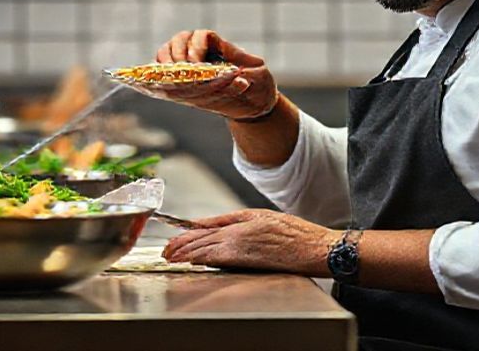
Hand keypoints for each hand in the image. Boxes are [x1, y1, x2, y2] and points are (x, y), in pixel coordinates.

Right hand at [130, 30, 278, 120]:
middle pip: (180, 39)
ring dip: (164, 62)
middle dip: (177, 53)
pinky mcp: (181, 81)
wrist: (253, 103)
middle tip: (182, 71)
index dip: (196, 46)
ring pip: (167, 52)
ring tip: (169, 77)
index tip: (197, 64)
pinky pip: (160, 72)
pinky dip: (155, 75)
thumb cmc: (259, 86)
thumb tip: (238, 78)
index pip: (202, 36)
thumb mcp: (261, 79)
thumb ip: (251, 76)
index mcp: (221, 47)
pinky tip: (156, 83)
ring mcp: (190, 65)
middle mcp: (202, 53)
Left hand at [162, 209, 339, 274]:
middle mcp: (236, 234)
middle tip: (166, 250)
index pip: (204, 226)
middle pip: (200, 239)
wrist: (312, 246)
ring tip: (172, 257)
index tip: (173, 236)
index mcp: (240, 221)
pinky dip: (200, 259)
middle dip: (180, 245)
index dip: (186, 232)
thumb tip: (206, 223)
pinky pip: (217, 259)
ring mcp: (240, 248)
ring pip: (205, 249)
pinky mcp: (245, 261)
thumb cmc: (292, 232)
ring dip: (185, 253)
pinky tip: (191, 262)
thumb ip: (231, 219)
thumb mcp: (260, 216)